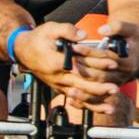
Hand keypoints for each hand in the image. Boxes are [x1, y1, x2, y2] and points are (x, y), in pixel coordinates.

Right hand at [14, 20, 138, 107]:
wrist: (23, 50)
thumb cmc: (38, 39)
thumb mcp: (50, 28)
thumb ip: (67, 30)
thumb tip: (83, 35)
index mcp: (56, 61)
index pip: (80, 65)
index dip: (97, 64)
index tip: (112, 63)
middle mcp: (58, 76)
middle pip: (81, 84)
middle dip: (99, 88)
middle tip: (115, 88)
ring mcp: (58, 84)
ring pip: (79, 96)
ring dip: (96, 101)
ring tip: (110, 105)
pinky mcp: (60, 89)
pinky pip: (75, 99)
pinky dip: (88, 105)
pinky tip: (100, 109)